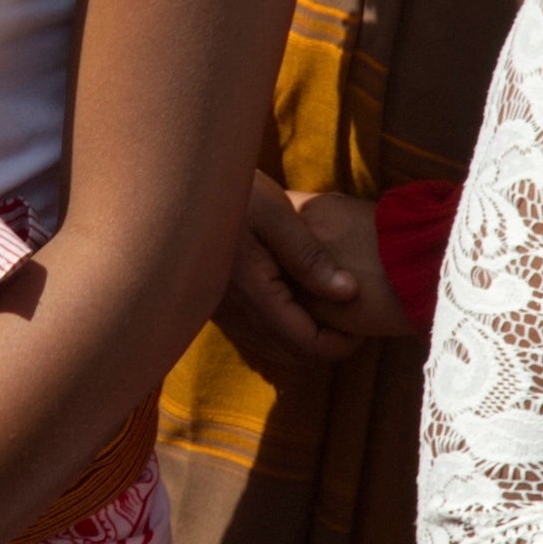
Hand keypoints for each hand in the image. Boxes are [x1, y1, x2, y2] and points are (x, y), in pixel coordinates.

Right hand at [215, 178, 406, 368]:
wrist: (179, 188)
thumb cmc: (231, 190)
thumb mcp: (275, 213)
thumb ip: (309, 256)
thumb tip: (349, 292)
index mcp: (253, 293)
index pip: (306, 344)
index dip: (341, 345)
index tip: (363, 328)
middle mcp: (234, 312)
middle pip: (291, 354)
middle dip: (325, 346)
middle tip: (353, 323)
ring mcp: (221, 312)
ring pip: (272, 348)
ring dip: (303, 340)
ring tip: (330, 312)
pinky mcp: (215, 304)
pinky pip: (254, 334)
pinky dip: (281, 330)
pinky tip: (296, 301)